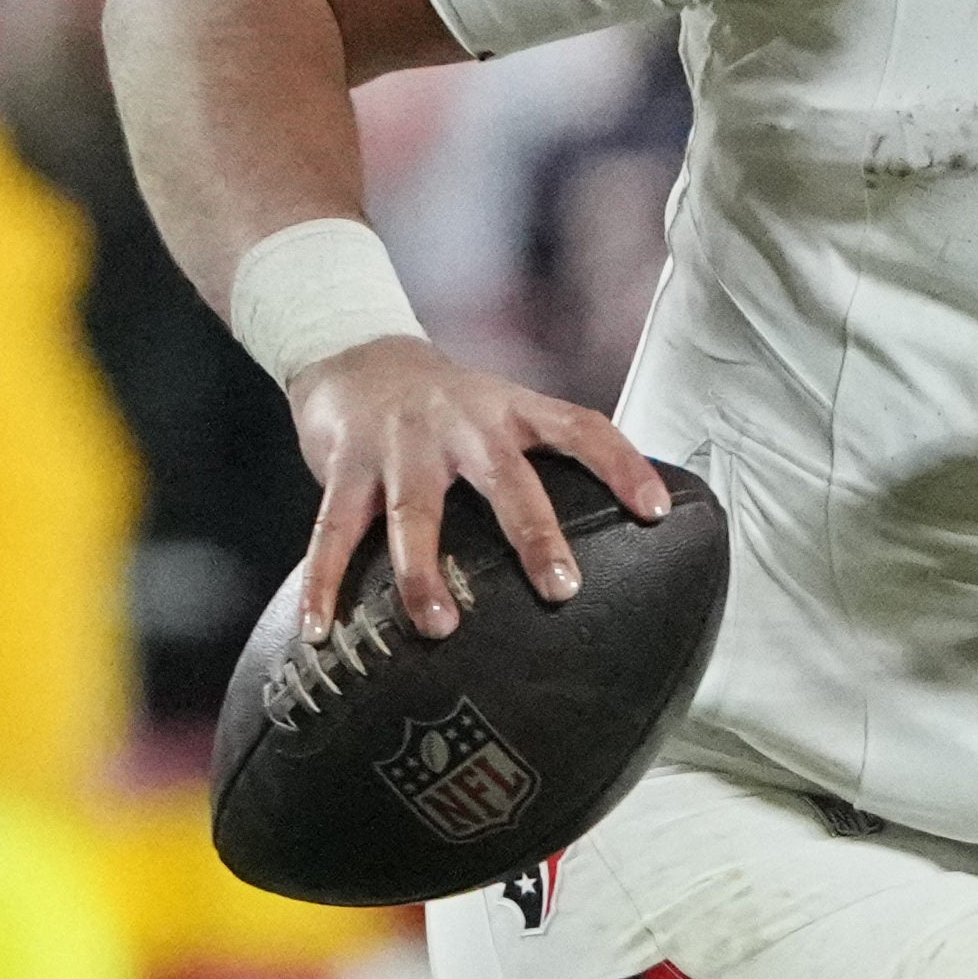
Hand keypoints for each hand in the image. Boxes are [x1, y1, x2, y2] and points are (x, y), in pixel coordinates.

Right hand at [285, 334, 671, 641]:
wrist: (352, 349)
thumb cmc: (444, 404)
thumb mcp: (501, 412)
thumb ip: (538, 462)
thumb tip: (608, 537)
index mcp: (512, 411)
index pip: (582, 429)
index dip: (623, 465)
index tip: (657, 510)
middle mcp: (462, 423)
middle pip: (506, 479)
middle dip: (535, 534)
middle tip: (562, 589)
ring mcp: (401, 444)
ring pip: (416, 512)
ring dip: (424, 572)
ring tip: (439, 628)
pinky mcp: (345, 463)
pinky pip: (332, 531)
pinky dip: (325, 582)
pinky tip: (320, 629)